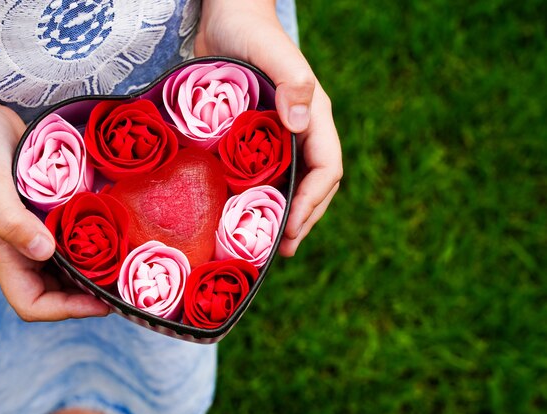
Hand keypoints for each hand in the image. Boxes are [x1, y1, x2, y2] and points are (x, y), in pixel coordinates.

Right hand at [0, 72, 109, 320]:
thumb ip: (12, 222)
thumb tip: (45, 252)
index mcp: (6, 253)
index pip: (32, 304)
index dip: (65, 310)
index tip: (102, 302)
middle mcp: (24, 248)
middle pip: (57, 290)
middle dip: (89, 294)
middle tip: (127, 283)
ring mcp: (38, 230)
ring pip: (69, 265)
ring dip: (95, 269)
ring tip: (129, 262)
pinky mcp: (50, 211)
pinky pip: (74, 236)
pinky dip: (95, 241)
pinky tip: (117, 232)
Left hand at [195, 0, 342, 255]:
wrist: (227, 16)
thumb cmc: (248, 30)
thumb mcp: (271, 52)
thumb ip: (290, 81)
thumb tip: (299, 124)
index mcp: (314, 114)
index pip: (327, 167)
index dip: (313, 202)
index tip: (291, 228)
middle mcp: (302, 129)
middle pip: (316, 184)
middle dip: (304, 218)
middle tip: (283, 248)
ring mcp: (282, 135)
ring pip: (295, 183)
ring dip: (288, 214)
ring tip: (272, 243)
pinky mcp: (259, 136)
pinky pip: (270, 173)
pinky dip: (265, 197)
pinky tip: (247, 214)